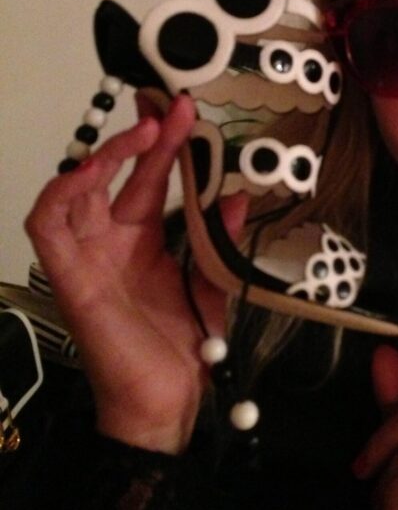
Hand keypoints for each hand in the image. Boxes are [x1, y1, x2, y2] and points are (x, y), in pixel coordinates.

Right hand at [24, 94, 247, 452]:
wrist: (166, 403)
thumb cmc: (182, 348)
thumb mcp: (211, 279)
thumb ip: (220, 237)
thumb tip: (239, 196)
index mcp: (143, 239)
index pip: (150, 176)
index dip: (165, 142)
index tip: (185, 108)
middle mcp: (111, 241)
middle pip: (116, 174)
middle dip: (142, 135)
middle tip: (171, 107)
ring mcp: (87, 257)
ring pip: (75, 189)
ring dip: (104, 154)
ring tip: (143, 133)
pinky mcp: (70, 278)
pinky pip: (46, 226)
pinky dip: (61, 193)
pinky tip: (90, 171)